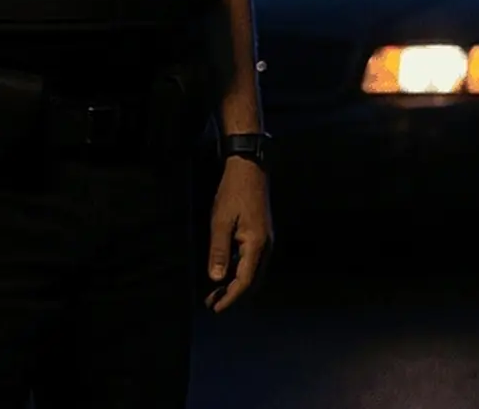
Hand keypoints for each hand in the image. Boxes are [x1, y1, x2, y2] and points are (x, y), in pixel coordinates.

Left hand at [205, 158, 271, 312]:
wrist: (250, 170)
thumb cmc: (233, 193)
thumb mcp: (220, 221)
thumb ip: (219, 251)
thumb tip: (216, 278)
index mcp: (256, 244)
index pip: (244, 281)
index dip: (230, 297)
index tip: (214, 308)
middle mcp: (266, 246)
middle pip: (252, 281)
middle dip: (233, 295)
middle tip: (211, 303)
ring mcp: (266, 240)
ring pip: (254, 272)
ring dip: (236, 285)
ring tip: (216, 292)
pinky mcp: (262, 235)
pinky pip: (253, 262)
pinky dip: (240, 272)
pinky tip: (226, 272)